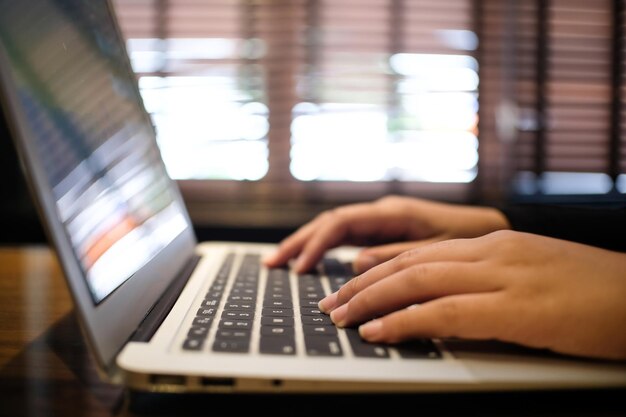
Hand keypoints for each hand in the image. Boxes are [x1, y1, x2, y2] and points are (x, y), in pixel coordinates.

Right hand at [263, 195, 509, 273]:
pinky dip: (324, 248)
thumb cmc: (471, 238)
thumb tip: (354, 262)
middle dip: (299, 242)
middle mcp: (383, 211)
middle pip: (330, 223)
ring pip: (334, 228)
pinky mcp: (384, 230)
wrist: (491, 229)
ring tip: (280, 262)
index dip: (316, 244)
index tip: (300, 268)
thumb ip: (396, 255)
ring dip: (306, 244)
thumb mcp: (439, 250)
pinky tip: (311, 260)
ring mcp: (382, 220)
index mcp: (394, 212)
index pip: (342, 224)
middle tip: (272, 263)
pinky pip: (346, 236)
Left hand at [319, 230, 625, 360]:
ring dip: (371, 301)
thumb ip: (490, 280)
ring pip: (417, 281)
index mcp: (494, 243)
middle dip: (363, 285)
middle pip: (409, 263)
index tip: (349, 282)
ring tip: (341, 318)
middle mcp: (492, 252)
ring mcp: (503, 275)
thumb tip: (450, 299)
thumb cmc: (593, 292)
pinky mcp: (516, 308)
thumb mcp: (533, 275)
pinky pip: (445, 312)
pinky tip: (379, 333)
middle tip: (331, 304)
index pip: (421, 250)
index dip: (379, 267)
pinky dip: (405, 322)